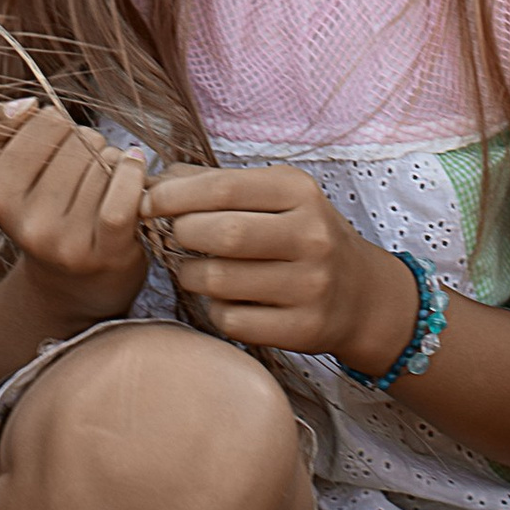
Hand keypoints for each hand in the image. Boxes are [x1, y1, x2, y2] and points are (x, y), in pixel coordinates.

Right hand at [0, 100, 146, 323]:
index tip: (60, 143)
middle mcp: (29, 224)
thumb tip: (25, 105)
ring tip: (106, 179)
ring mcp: (67, 242)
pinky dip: (133, 173)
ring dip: (113, 160)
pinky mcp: (105, 253)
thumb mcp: (4, 171)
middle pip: (78, 142)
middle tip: (87, 166)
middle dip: (89, 143)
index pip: (44, 122)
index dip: (60, 123)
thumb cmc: (41, 212)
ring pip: (104, 164)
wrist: (72, 285)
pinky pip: (121, 200)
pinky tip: (134, 165)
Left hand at [145, 162, 416, 364]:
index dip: (175, 196)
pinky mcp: (302, 328)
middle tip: (174, 236)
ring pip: (219, 280)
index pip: (223, 188)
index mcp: (300, 192)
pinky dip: (214, 310)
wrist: (362, 295)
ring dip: (191, 275)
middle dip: (182, 234)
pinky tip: (225, 299)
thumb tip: (154, 181)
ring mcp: (310, 285)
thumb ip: (215, 184)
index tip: (148, 202)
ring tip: (197, 269)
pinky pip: (231, 320)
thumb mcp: (275, 196)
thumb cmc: (302, 236)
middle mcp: (310, 236)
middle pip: (221, 233)